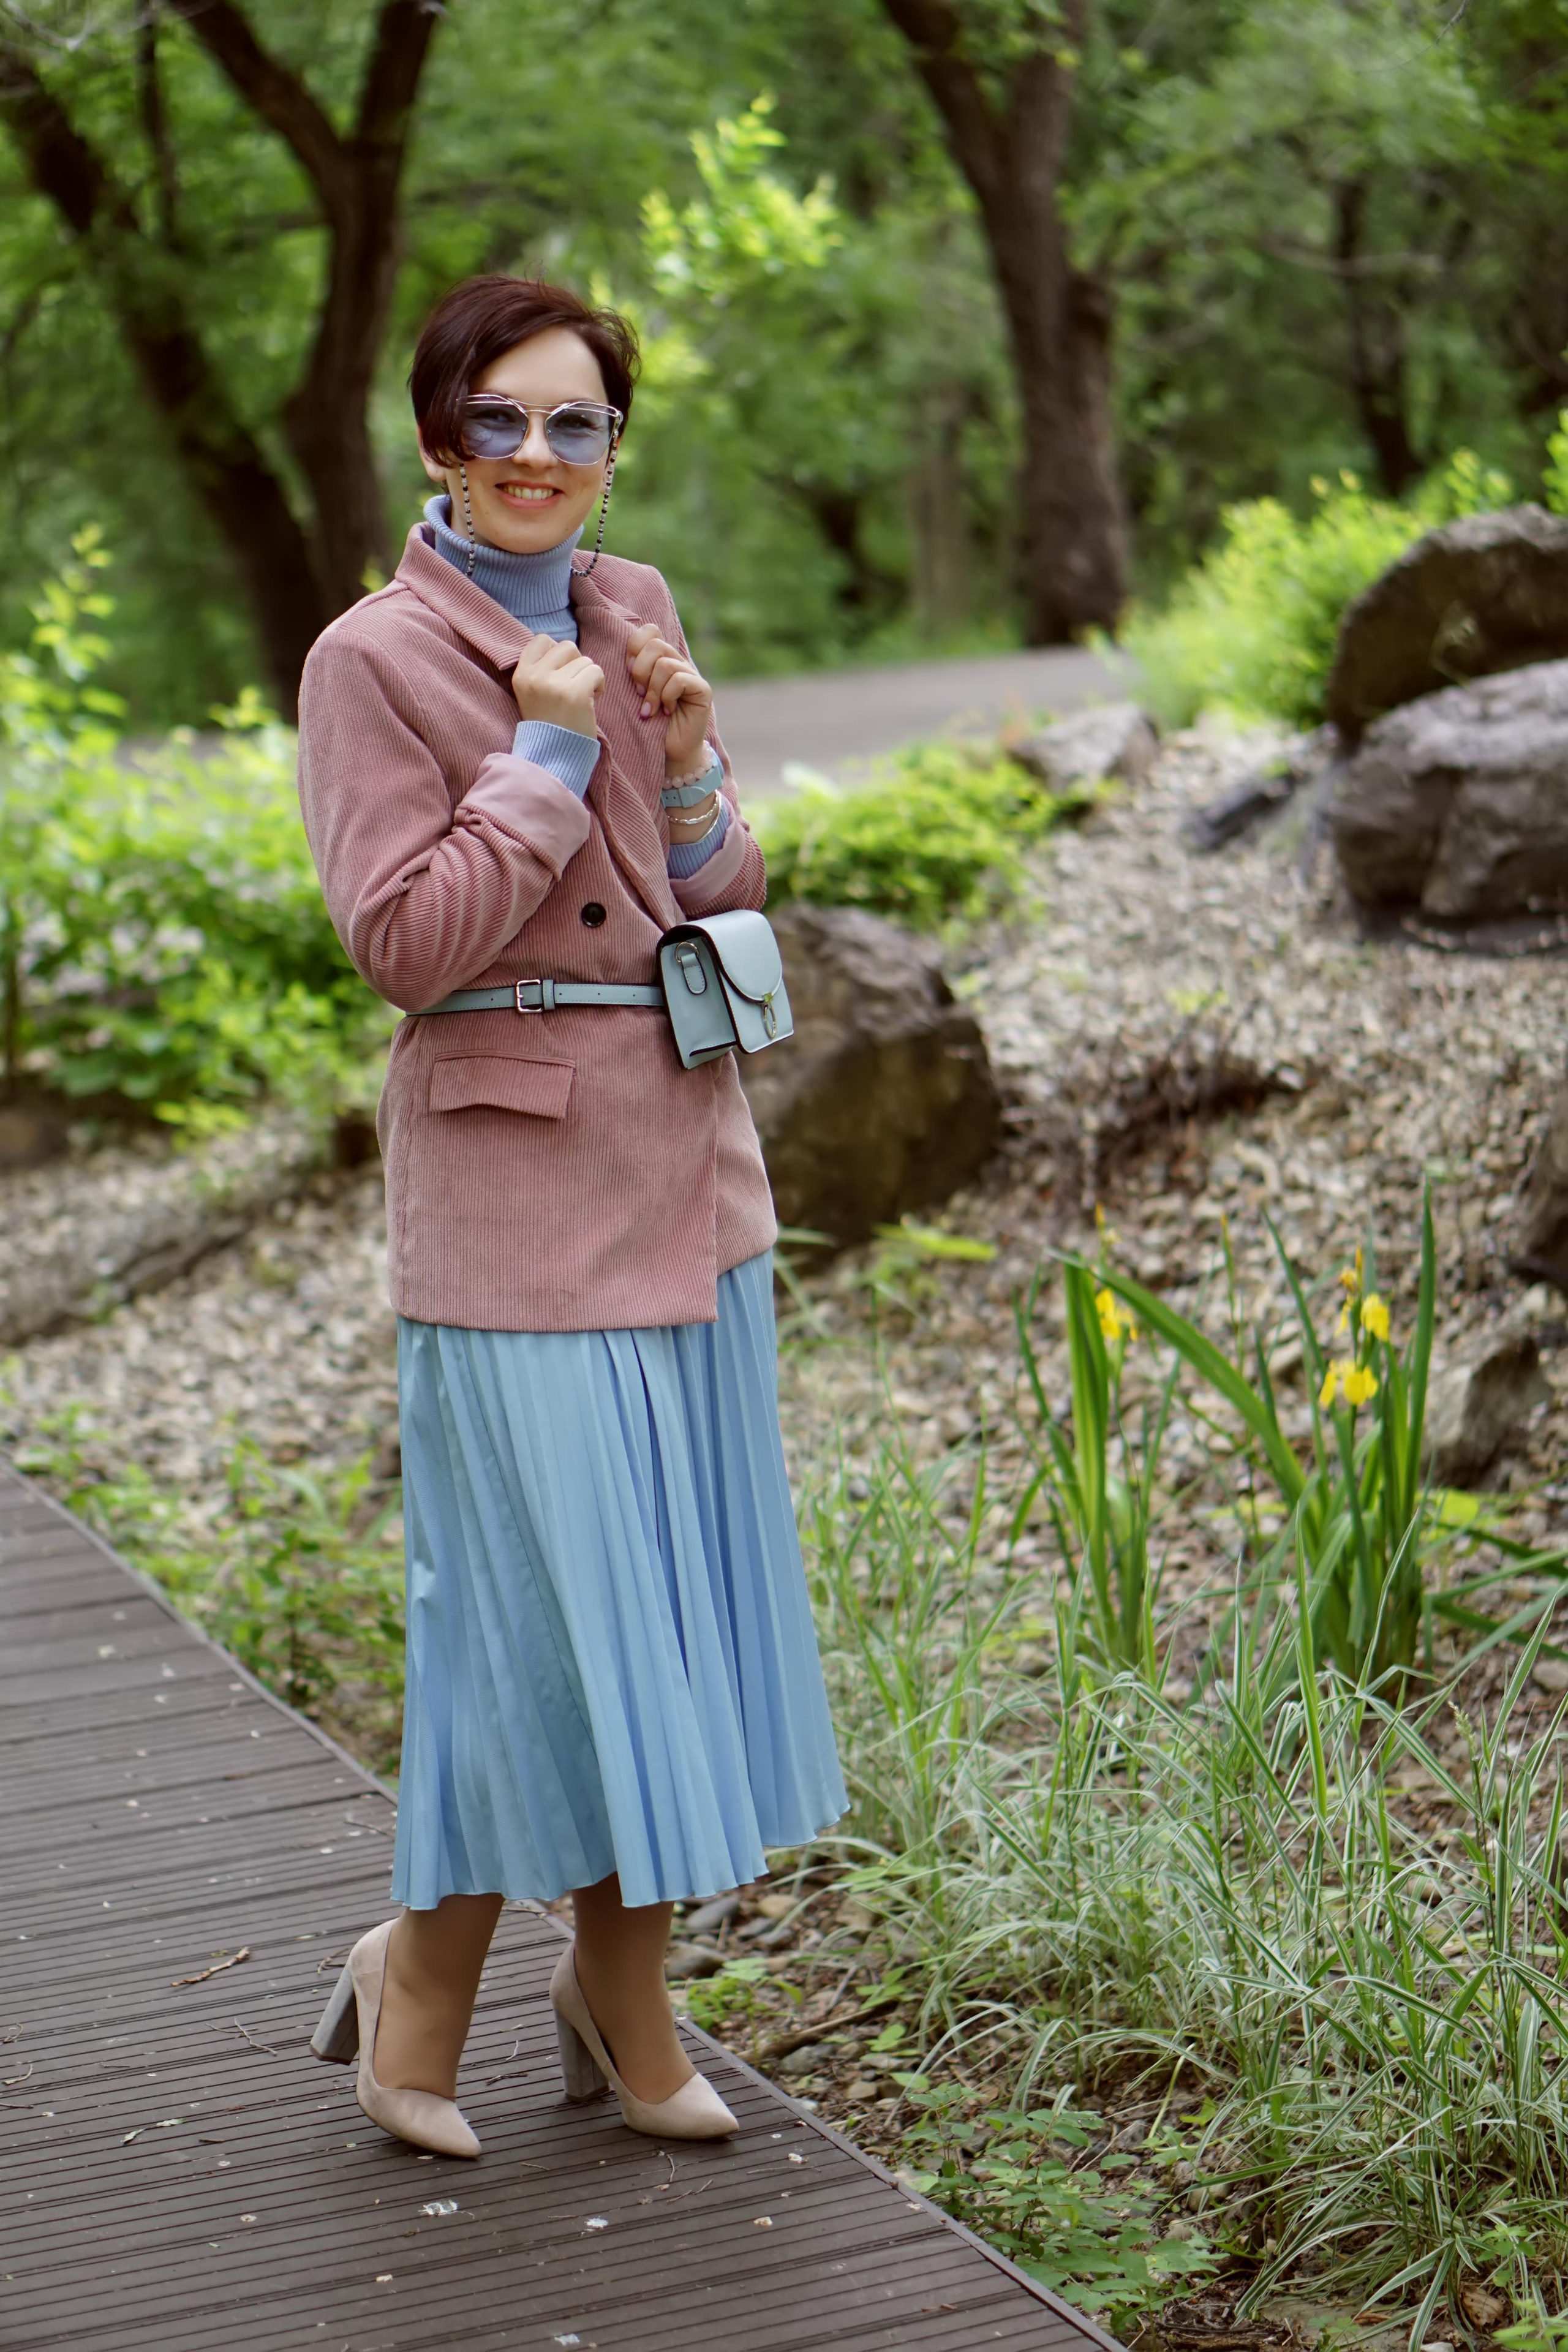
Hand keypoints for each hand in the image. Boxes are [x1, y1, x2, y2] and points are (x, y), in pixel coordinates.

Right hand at [510, 634, 604, 737]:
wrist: (554, 757)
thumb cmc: (550, 723)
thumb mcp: (533, 693)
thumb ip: (542, 669)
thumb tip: (562, 647)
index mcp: (521, 674)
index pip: (541, 639)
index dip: (557, 653)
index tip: (559, 673)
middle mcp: (535, 677)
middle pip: (567, 646)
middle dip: (575, 664)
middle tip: (572, 687)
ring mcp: (555, 684)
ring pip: (585, 659)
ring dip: (588, 677)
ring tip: (580, 698)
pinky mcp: (576, 693)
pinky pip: (596, 671)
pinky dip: (599, 685)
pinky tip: (590, 702)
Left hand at [626, 620, 713, 776]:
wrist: (670, 752)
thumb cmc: (649, 724)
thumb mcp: (634, 694)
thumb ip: (633, 672)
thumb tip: (626, 658)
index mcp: (661, 658)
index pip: (649, 631)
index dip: (634, 647)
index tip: (628, 673)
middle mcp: (678, 662)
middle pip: (655, 644)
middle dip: (640, 671)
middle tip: (639, 694)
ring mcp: (692, 674)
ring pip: (665, 664)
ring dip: (652, 690)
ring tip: (650, 709)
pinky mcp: (703, 689)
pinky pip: (679, 680)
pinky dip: (667, 697)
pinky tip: (666, 712)